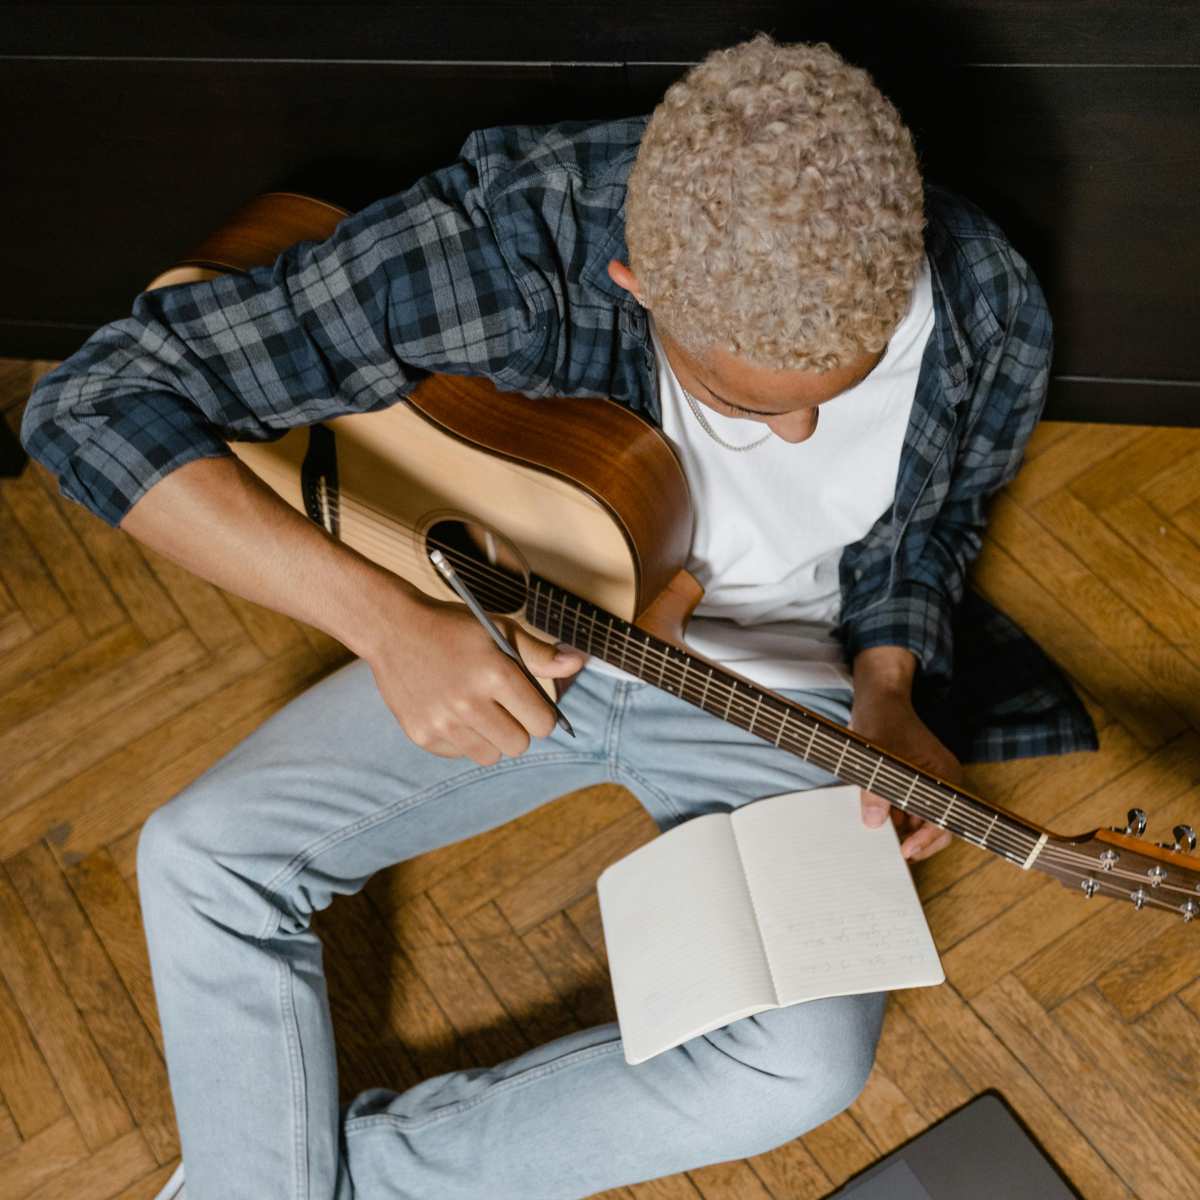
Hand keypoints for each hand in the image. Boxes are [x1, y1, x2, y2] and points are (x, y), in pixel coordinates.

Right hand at [364, 588, 585, 765]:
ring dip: (490, 737)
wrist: (393, 628)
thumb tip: (578, 662)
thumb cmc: (454, 627)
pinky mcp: (421, 734)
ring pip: (490, 755)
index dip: (542, 716)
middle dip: (518, 728)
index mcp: (495, 674)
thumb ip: (539, 653)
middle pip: (518, 745)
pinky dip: (461, 739)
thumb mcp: (499, 629)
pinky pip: (459, 754)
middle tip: (503, 707)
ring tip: (477, 710)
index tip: (531, 705)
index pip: (542, 723)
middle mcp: (468, 702)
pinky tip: (451, 711)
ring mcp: (442, 722)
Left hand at [849, 686, 961, 861]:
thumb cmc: (882, 719)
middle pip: (938, 825)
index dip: (927, 838)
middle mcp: (942, 783)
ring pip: (922, 820)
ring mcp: (928, 784)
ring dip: (905, 831)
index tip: (906, 851)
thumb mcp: (876, 755)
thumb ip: (875, 789)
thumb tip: (874, 822)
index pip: (945, 818)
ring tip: (882, 839)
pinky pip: (909, 809)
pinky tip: (878, 820)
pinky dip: (896, 817)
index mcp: (945, 776)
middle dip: (918, 841)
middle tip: (894, 853)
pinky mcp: (913, 783)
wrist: (879, 699)